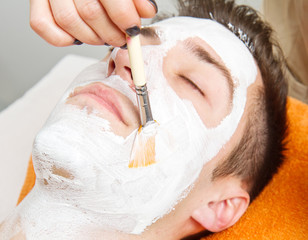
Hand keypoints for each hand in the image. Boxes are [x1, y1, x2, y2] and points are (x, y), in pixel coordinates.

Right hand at [29, 0, 157, 46]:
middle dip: (111, 33)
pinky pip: (43, 26)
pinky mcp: (36, 1)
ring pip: (68, 22)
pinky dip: (64, 38)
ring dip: (92, 38)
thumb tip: (147, 11)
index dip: (125, 19)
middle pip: (90, 13)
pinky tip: (80, 36)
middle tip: (122, 37)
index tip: (133, 29)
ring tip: (105, 36)